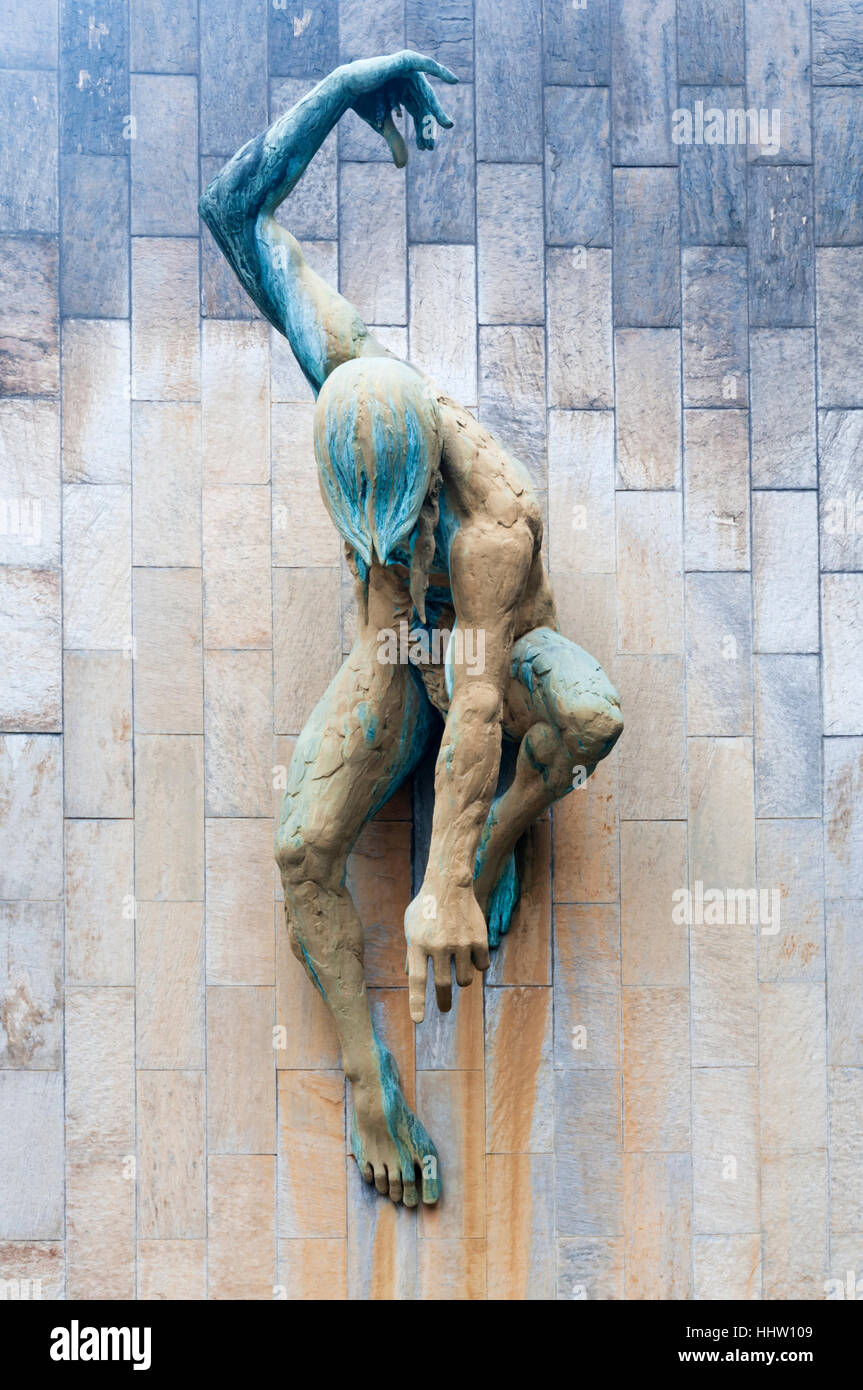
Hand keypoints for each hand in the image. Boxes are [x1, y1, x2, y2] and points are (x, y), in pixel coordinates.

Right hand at [336, 50, 457, 167]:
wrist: (349, 89)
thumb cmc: (364, 105)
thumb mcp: (383, 126)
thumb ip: (395, 141)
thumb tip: (403, 165)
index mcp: (402, 94)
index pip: (418, 112)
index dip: (423, 130)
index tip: (427, 148)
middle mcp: (406, 83)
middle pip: (424, 105)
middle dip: (432, 123)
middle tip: (440, 140)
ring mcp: (406, 72)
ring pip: (426, 92)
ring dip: (436, 109)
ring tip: (446, 124)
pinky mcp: (404, 61)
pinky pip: (426, 63)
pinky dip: (440, 70)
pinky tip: (454, 80)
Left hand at [404, 882, 489, 1022]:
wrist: (450, 883)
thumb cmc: (426, 906)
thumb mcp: (411, 926)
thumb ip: (411, 952)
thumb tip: (409, 976)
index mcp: (417, 944)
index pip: (416, 981)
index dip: (417, 1003)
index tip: (418, 1021)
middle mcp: (438, 946)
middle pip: (442, 985)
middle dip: (443, 1002)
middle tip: (445, 1009)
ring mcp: (459, 943)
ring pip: (464, 979)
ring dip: (461, 980)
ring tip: (457, 970)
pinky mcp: (477, 939)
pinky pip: (481, 966)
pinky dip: (476, 965)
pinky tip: (471, 955)